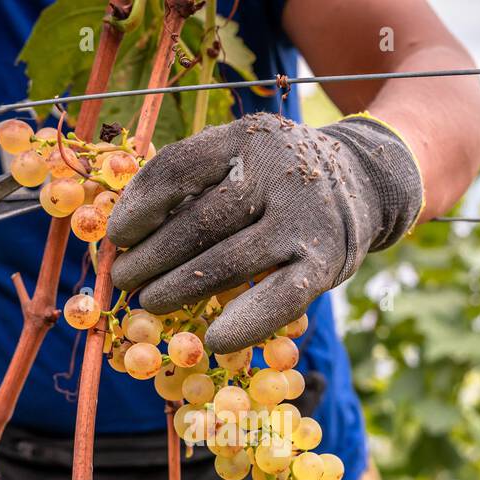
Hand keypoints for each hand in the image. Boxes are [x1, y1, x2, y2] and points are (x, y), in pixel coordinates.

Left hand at [107, 113, 423, 353]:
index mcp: (247, 138)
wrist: (364, 181)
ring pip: (228, 262)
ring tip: (149, 304)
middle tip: (124, 280)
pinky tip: (213, 341)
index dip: (140, 206)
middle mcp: (277, 173)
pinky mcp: (324, 263)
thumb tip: (124, 233)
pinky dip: (244, 323)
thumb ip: (195, 183)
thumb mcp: (242, 156)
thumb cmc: (279, 177)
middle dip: (152, 258)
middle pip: (198, 222)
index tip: (115, 236)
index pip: (178, 169)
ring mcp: (303, 219)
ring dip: (180, 289)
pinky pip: (278, 299)